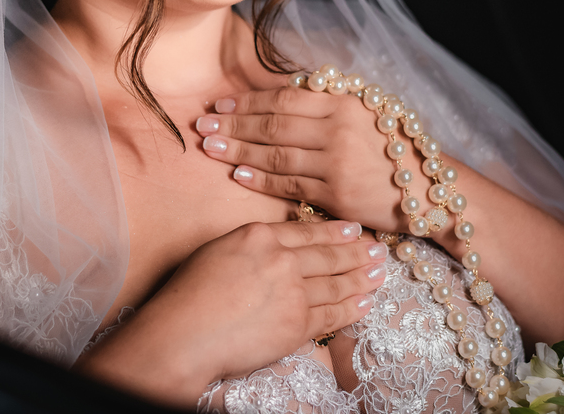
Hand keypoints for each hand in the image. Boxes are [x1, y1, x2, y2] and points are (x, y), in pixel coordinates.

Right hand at [76, 219, 387, 404]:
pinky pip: (332, 315)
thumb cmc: (190, 293)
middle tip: (379, 250)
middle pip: (328, 254)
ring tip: (378, 274)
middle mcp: (281, 258)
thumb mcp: (220, 250)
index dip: (334, 232)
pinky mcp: (297, 323)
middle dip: (357, 252)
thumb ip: (253, 244)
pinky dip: (351, 309)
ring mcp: (292, 291)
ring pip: (336, 283)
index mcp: (260, 235)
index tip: (353, 230)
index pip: (306, 231)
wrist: (185, 332)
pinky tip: (364, 303)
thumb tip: (275, 246)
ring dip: (361, 278)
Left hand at [194, 87, 401, 231]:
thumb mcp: (366, 113)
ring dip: (238, 150)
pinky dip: (261, 178)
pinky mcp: (336, 195)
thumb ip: (327, 105)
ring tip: (211, 147)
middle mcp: (337, 129)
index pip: (284, 99)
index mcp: (343, 104)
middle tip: (203, 124)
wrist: (429, 189)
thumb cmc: (394, 149)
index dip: (248, 101)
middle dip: (233, 124)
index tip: (221, 104)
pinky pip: (289, 185)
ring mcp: (336, 163)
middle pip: (273, 125)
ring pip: (276, 154)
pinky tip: (238, 173)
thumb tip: (283, 96)